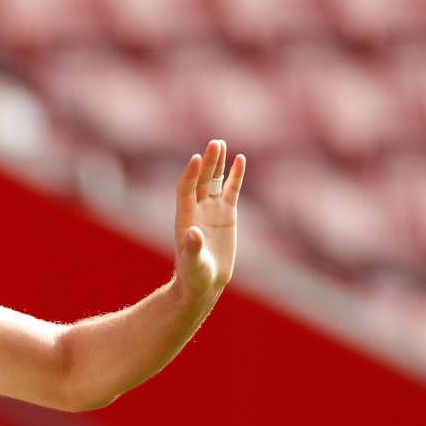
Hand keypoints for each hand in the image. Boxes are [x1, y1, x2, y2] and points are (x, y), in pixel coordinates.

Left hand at [174, 139, 244, 299]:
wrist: (204, 281)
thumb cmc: (194, 274)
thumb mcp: (193, 263)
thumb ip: (193, 248)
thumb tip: (194, 232)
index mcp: (185, 217)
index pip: (186, 189)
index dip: (190, 174)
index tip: (196, 158)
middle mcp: (197, 209)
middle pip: (201, 180)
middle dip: (207, 163)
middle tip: (214, 144)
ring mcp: (212, 209)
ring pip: (215, 181)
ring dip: (218, 164)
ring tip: (221, 144)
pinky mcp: (227, 214)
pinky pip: (232, 190)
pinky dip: (235, 176)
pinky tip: (240, 159)